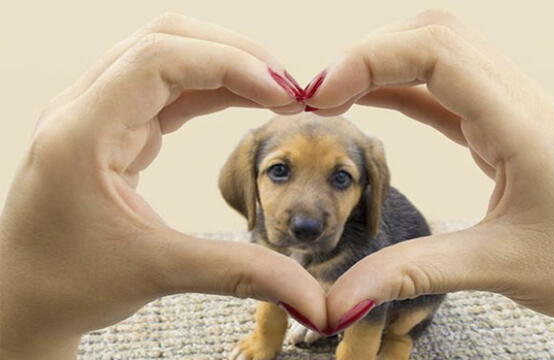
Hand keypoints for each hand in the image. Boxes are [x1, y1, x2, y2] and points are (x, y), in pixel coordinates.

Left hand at [0, 13, 325, 358]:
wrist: (23, 299)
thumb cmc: (68, 284)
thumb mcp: (157, 272)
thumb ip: (238, 271)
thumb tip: (310, 296)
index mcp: (81, 132)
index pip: (158, 59)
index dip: (228, 64)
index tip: (281, 93)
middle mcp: (83, 109)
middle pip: (164, 40)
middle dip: (234, 55)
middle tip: (288, 88)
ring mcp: (96, 114)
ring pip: (167, 57)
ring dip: (225, 67)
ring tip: (276, 93)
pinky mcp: (111, 128)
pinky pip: (166, 88)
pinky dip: (211, 88)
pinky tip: (244, 101)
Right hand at [305, 10, 553, 357]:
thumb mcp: (499, 267)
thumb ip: (412, 274)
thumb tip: (336, 301)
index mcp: (524, 125)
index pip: (440, 53)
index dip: (371, 58)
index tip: (322, 94)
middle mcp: (519, 104)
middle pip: (437, 36)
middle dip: (369, 53)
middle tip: (320, 94)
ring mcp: (512, 112)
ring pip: (440, 55)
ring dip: (383, 65)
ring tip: (334, 96)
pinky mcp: (503, 129)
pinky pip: (445, 91)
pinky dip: (401, 89)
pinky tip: (370, 102)